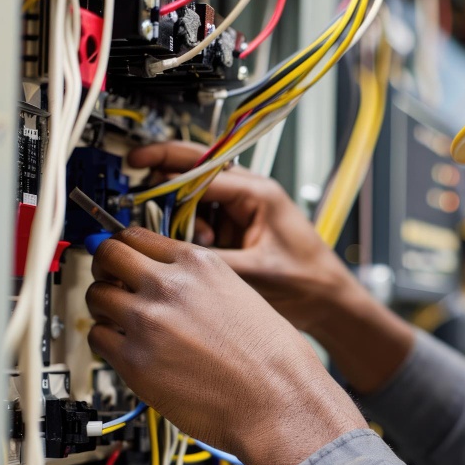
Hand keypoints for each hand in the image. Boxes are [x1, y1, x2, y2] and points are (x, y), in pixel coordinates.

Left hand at [85, 227, 366, 464]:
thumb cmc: (273, 358)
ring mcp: (148, 321)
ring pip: (95, 296)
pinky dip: (105, 343)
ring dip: (102, 307)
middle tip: (110, 281)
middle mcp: (171, 285)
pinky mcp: (134, 360)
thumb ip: (202, 283)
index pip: (138, 235)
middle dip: (104, 267)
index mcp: (201, 264)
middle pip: (108, 254)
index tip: (121, 257)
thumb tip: (171, 283)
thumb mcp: (243, 295)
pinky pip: (96, 339)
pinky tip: (126, 350)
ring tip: (119, 322)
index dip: (125, 246)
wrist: (278, 400)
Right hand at [128, 142, 358, 334]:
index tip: (137, 163)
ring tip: (183, 239)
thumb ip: (210, 260)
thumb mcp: (254, 272)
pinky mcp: (238, 230)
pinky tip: (192, 249)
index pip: (202, 168)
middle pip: (195, 172)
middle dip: (164, 179)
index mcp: (259, 193)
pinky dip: (188, 231)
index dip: (166, 165)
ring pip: (194, 197)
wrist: (328, 301)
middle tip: (135, 187)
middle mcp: (250, 195)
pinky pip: (201, 220)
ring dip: (178, 214)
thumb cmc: (308, 282)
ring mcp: (243, 212)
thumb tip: (168, 255)